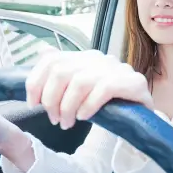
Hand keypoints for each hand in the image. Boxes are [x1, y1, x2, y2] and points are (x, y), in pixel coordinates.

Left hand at [26, 50, 153, 129]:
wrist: (140, 119)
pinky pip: (104, 89)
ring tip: (67, 123)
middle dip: (52, 100)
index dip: (36, 82)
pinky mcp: (134, 82)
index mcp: (83, 58)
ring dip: (68, 107)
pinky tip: (84, 117)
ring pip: (80, 82)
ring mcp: (117, 69)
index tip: (33, 104)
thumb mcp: (80, 90)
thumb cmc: (105, 105)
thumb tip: (41, 50)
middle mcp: (99, 59)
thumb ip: (62, 71)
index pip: (51, 60)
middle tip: (54, 119)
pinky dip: (89, 105)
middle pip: (62, 71)